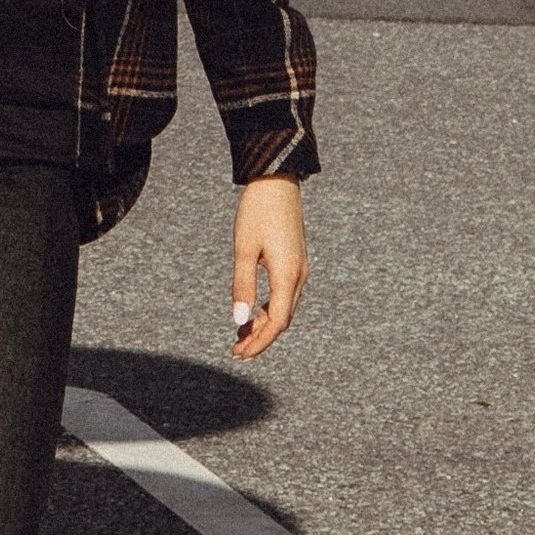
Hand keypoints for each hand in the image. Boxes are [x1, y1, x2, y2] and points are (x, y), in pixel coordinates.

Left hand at [230, 177, 306, 360]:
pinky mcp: (294, 262)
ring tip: (240, 336)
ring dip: (263, 324)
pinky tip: (251, 313)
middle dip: (260, 338)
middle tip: (236, 351)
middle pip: (282, 319)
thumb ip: (242, 285)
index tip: (241, 354)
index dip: (260, 342)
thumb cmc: (258, 211)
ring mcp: (299, 269)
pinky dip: (268, 309)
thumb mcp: (244, 248)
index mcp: (288, 275)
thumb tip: (239, 321)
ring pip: (283, 308)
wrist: (277, 181)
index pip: (277, 322)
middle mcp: (299, 276)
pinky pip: (284, 295)